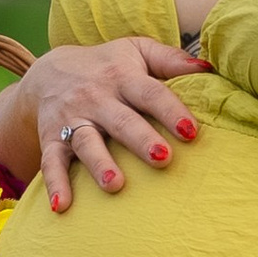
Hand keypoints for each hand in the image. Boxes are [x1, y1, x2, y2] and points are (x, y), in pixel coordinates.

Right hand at [0, 39, 202, 213]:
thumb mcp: (136, 51)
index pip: (150, 93)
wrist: (47, 71)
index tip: (191, 131)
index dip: (170, 111)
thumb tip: (209, 68)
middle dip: (141, 140)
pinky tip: (62, 205)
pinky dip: (55, 183)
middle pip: (121, 121)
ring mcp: (73, 119)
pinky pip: (51, 161)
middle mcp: (97, 98)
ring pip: (87, 142)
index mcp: (122, 77)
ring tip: (115, 185)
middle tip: (163, 159)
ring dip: (100, 164)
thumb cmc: (107, 65)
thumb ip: (171, 59)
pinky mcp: (51, 138)